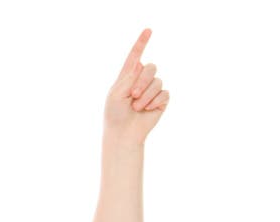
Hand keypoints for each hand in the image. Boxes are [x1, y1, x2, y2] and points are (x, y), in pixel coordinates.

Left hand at [104, 28, 169, 144]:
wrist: (123, 133)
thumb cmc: (115, 114)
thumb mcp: (116, 93)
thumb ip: (129, 78)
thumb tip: (142, 65)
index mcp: (128, 76)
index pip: (135, 56)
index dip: (142, 42)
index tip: (148, 30)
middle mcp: (141, 80)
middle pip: (151, 67)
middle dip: (142, 81)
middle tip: (133, 95)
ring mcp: (152, 89)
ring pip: (157, 82)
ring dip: (146, 96)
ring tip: (136, 107)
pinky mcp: (161, 99)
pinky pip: (164, 93)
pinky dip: (154, 102)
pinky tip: (147, 110)